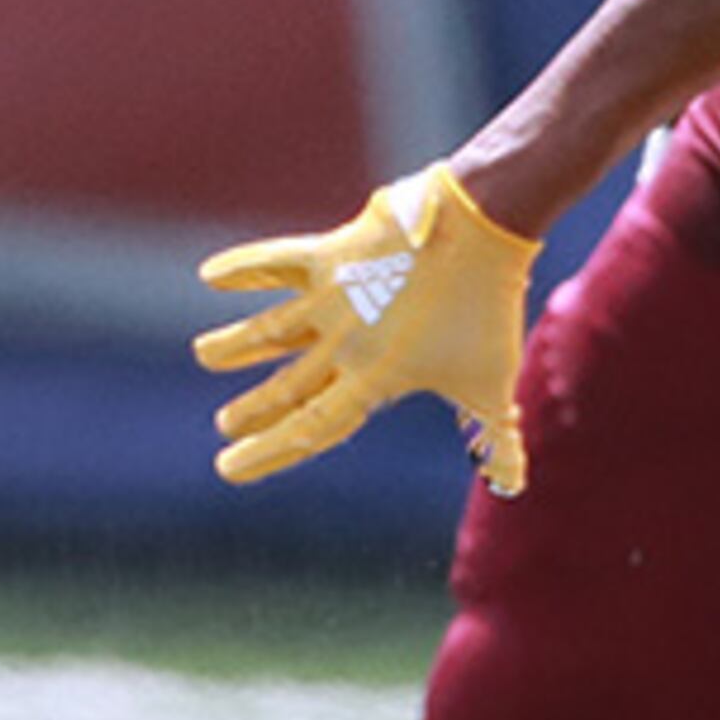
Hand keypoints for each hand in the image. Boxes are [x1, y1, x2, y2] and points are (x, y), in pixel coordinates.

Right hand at [194, 164, 538, 491]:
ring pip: (269, 330)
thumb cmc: (489, 311)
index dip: (269, 452)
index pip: (312, 427)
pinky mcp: (331, 255)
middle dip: (253, 409)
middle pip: (286, 386)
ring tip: (208, 354)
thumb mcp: (493, 382)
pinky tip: (209, 275)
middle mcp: (344, 343)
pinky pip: (276, 263)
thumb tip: (511, 488)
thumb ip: (495, 438)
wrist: (483, 232)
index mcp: (375, 379)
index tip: (228, 468)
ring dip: (237, 346)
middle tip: (225, 423)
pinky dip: (244, 268)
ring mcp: (332, 298)